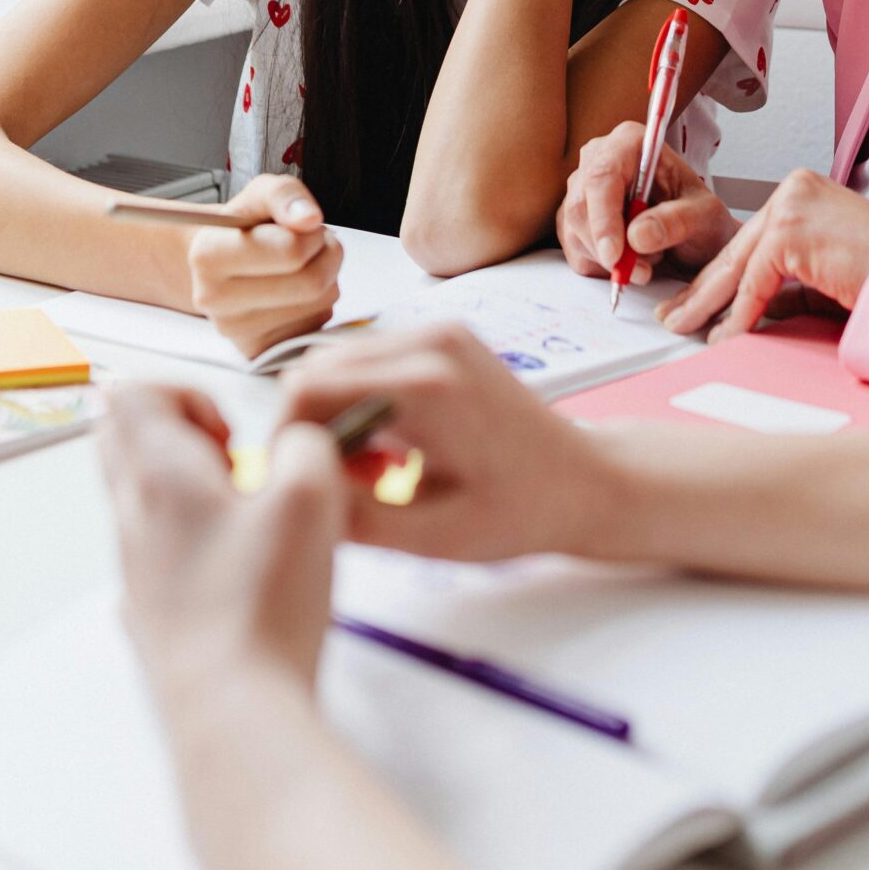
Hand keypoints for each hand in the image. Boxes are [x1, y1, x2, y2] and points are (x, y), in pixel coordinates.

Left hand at [100, 384, 343, 707]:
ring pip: (140, 501)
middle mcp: (133, 519)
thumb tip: (300, 442)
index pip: (131, 394)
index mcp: (160, 475)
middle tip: (233, 465)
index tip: (231, 433)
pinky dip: (191, 546)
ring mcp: (135, 572)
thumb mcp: (311, 498)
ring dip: (189, 493)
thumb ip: (308, 446)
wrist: (232, 712)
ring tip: (248, 523)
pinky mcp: (151, 618)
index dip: (186, 394)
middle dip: (177, 435)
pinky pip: (156, 558)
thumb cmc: (263, 606)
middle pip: (121, 441)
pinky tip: (240, 577)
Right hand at [186, 174, 343, 361]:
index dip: (311, 234)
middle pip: (311, 282)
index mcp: (208, 255)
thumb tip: (309, 219)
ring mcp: (236, 331)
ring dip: (327, 279)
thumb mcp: (260, 194)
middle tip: (314, 245)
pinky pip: (317, 326)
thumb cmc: (245, 228)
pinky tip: (297, 292)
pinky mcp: (259, 350)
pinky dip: (319, 305)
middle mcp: (214, 299)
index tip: (302, 227)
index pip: (290, 250)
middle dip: (326, 255)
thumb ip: (285, 194)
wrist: (223, 266)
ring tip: (302, 266)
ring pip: (320, 304)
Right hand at [276, 323, 603, 560]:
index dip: (284, 438)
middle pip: (317, 368)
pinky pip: (370, 359)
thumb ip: (352, 518)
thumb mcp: (432, 539)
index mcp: (427, 386)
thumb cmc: (520, 513)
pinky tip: (389, 450)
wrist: (583, 481)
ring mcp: (438, 331)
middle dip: (310, 429)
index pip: (308, 387)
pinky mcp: (443, 335)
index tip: (298, 484)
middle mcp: (430, 341)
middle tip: (340, 487)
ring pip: (339, 363)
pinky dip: (361, 401)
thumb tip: (288, 494)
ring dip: (334, 416)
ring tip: (371, 475)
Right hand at [557, 120, 738, 285]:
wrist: (694, 235)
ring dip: (610, 259)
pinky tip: (630, 259)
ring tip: (648, 258)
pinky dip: (602, 266)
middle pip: (580, 206)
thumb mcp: (704, 217)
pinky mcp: (574, 218)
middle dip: (608, 248)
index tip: (615, 254)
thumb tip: (638, 235)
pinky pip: (573, 249)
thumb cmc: (698, 215)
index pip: (602, 175)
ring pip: (574, 232)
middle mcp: (598, 159)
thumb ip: (676, 221)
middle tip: (641, 271)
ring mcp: (581, 188)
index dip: (604, 217)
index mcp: (629, 143)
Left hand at [661, 170, 868, 336]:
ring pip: (738, 264)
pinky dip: (739, 313)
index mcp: (801, 194)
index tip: (695, 300)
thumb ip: (788, 285)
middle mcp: (793, 191)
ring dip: (707, 301)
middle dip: (702, 288)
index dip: (718, 274)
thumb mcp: (824, 277)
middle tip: (674, 314)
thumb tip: (753, 309)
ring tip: (683, 326)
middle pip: (736, 249)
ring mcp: (792, 206)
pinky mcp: (793, 231)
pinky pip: (756, 282)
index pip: (749, 240)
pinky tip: (723, 336)